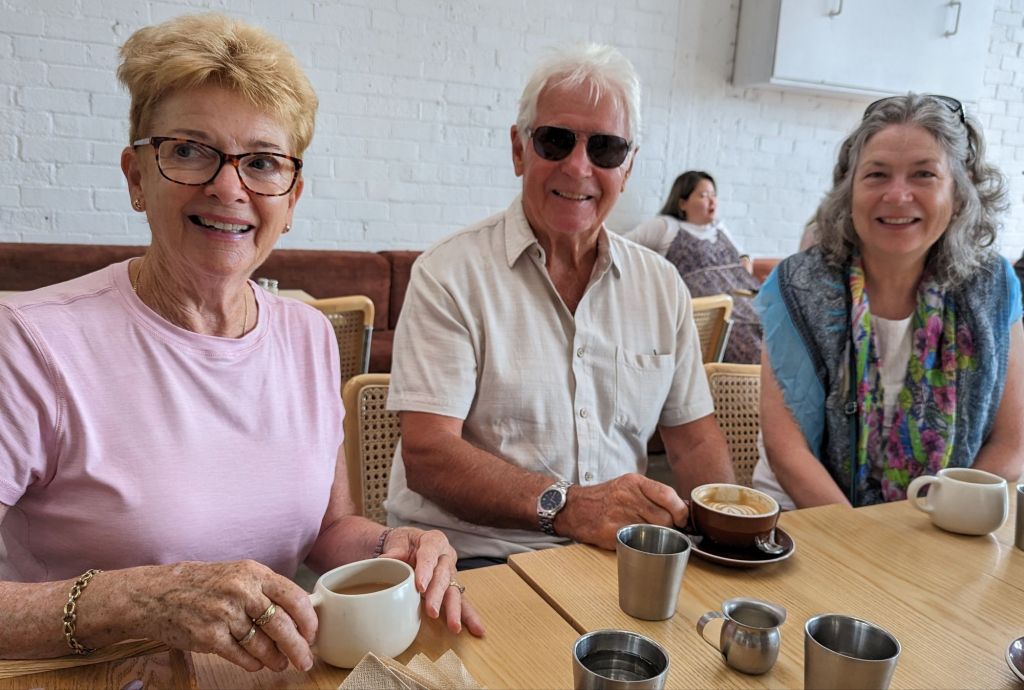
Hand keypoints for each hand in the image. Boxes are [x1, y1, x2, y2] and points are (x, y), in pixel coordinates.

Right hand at [129, 560, 316, 672]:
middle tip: (305, 660)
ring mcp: (224, 614)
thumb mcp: (236, 575)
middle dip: (298, 647)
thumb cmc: (200, 584)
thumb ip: (264, 590)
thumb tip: (297, 614)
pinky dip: (252, 663)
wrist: (155, 594)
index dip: (308, 620)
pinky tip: (256, 664)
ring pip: (262, 644)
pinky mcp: (208, 636)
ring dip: (275, 658)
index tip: (311, 634)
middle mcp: (241, 591)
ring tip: (280, 663)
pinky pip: (241, 656)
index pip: (294, 597)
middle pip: (282, 625)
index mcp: (253, 572)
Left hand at [379, 527, 485, 636]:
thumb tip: (384, 559)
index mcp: (434, 541)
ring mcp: (451, 573)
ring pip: (454, 591)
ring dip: (454, 610)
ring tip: (454, 626)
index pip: (430, 554)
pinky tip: (477, 630)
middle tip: (432, 611)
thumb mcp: (398, 541)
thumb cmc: (405, 542)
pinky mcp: (452, 587)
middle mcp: (446, 557)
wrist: (410, 545)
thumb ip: (394, 551)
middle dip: (438, 595)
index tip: (420, 586)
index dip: (426, 570)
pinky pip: (461, 601)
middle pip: (443, 576)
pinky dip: (468, 616)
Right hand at [555, 473, 688, 549]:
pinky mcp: (611, 532)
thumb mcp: (628, 485)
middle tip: (664, 531)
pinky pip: (637, 541)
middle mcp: (628, 496)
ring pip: (653, 532)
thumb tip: (682, 508)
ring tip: (647, 535)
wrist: (573, 507)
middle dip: (669, 528)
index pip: (668, 496)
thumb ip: (653, 495)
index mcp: (635, 482)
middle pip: (664, 518)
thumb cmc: (605, 498)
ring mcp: (619, 514)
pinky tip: (633, 539)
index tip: (682, 520)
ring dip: (655, 538)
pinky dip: (639, 544)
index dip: (681, 511)